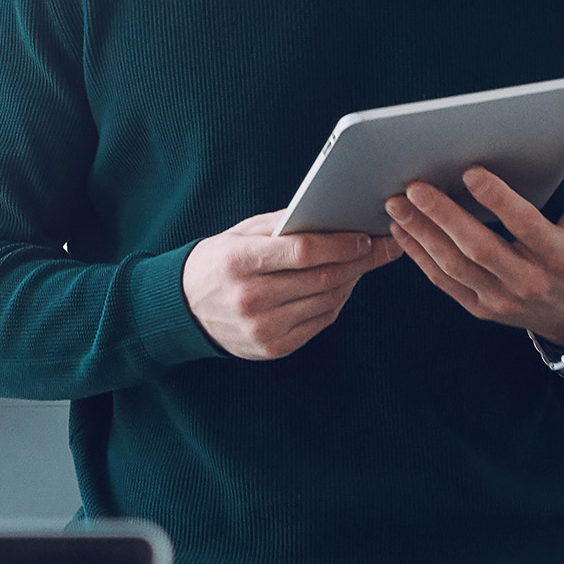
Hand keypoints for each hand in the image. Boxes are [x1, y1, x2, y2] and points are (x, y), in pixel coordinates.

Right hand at [181, 210, 393, 360]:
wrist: (184, 308)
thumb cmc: (218, 262)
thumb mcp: (240, 234)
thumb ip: (283, 224)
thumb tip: (333, 215)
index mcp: (240, 262)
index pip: (303, 252)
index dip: (341, 244)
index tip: (364, 237)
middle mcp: (251, 298)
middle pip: (321, 279)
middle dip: (357, 262)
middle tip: (380, 248)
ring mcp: (262, 328)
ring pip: (327, 302)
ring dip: (350, 281)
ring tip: (359, 264)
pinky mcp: (273, 348)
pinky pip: (319, 322)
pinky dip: (335, 303)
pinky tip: (339, 286)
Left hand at [391, 168, 563, 343]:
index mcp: (558, 258)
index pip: (525, 226)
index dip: (498, 200)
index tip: (471, 173)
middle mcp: (527, 282)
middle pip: (478, 248)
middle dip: (443, 216)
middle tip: (415, 187)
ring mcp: (500, 300)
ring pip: (454, 266)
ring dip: (422, 234)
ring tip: (397, 204)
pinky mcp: (481, 309)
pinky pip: (444, 282)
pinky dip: (420, 256)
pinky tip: (402, 230)